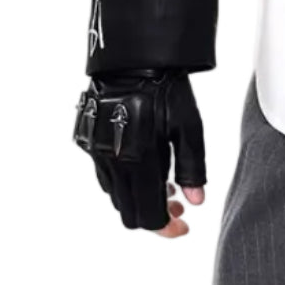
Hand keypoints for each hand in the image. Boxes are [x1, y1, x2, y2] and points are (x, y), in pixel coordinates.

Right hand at [72, 68, 207, 232]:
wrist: (133, 56)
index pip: (149, 216)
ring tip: (164, 184)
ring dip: (139, 199)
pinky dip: (124, 181)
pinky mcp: (87, 143)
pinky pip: (105, 176)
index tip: (183, 226)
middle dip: (154, 217)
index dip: (167, 229)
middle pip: (130, 214)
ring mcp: (96, 154)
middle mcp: (112, 163)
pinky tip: (143, 167)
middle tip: (177, 206)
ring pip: (116, 196)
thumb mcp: (189, 126)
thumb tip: (196, 202)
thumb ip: (193, 167)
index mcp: (139, 162)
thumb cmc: (166, 89)